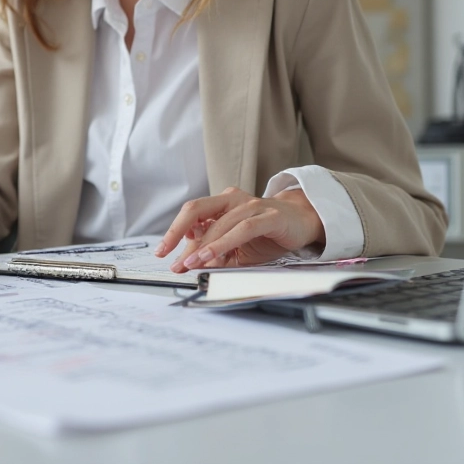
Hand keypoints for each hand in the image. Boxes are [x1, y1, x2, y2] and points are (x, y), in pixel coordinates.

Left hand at [154, 187, 325, 272]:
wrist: (301, 222)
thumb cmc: (266, 234)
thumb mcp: (235, 247)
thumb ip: (214, 252)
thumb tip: (188, 262)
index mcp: (221, 205)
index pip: (191, 214)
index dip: (174, 232)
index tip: (162, 252)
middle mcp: (232, 200)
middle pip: (196, 210)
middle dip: (176, 232)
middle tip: (165, 253)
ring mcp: (251, 206)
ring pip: (219, 223)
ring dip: (202, 245)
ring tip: (189, 263)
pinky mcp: (269, 217)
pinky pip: (242, 229)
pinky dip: (224, 243)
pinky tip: (212, 256)